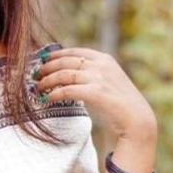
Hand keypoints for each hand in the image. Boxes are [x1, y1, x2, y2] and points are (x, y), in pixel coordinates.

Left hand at [33, 47, 156, 143]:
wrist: (136, 120)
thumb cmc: (119, 105)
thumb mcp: (107, 82)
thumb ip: (91, 75)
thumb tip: (68, 75)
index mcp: (104, 59)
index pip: (74, 52)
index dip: (56, 55)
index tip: (43, 60)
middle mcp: (101, 65)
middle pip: (66, 61)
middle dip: (47, 67)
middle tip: (35, 74)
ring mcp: (99, 77)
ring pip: (64, 74)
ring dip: (47, 81)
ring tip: (38, 87)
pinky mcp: (96, 92)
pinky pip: (67, 90)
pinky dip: (54, 94)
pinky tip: (47, 99)